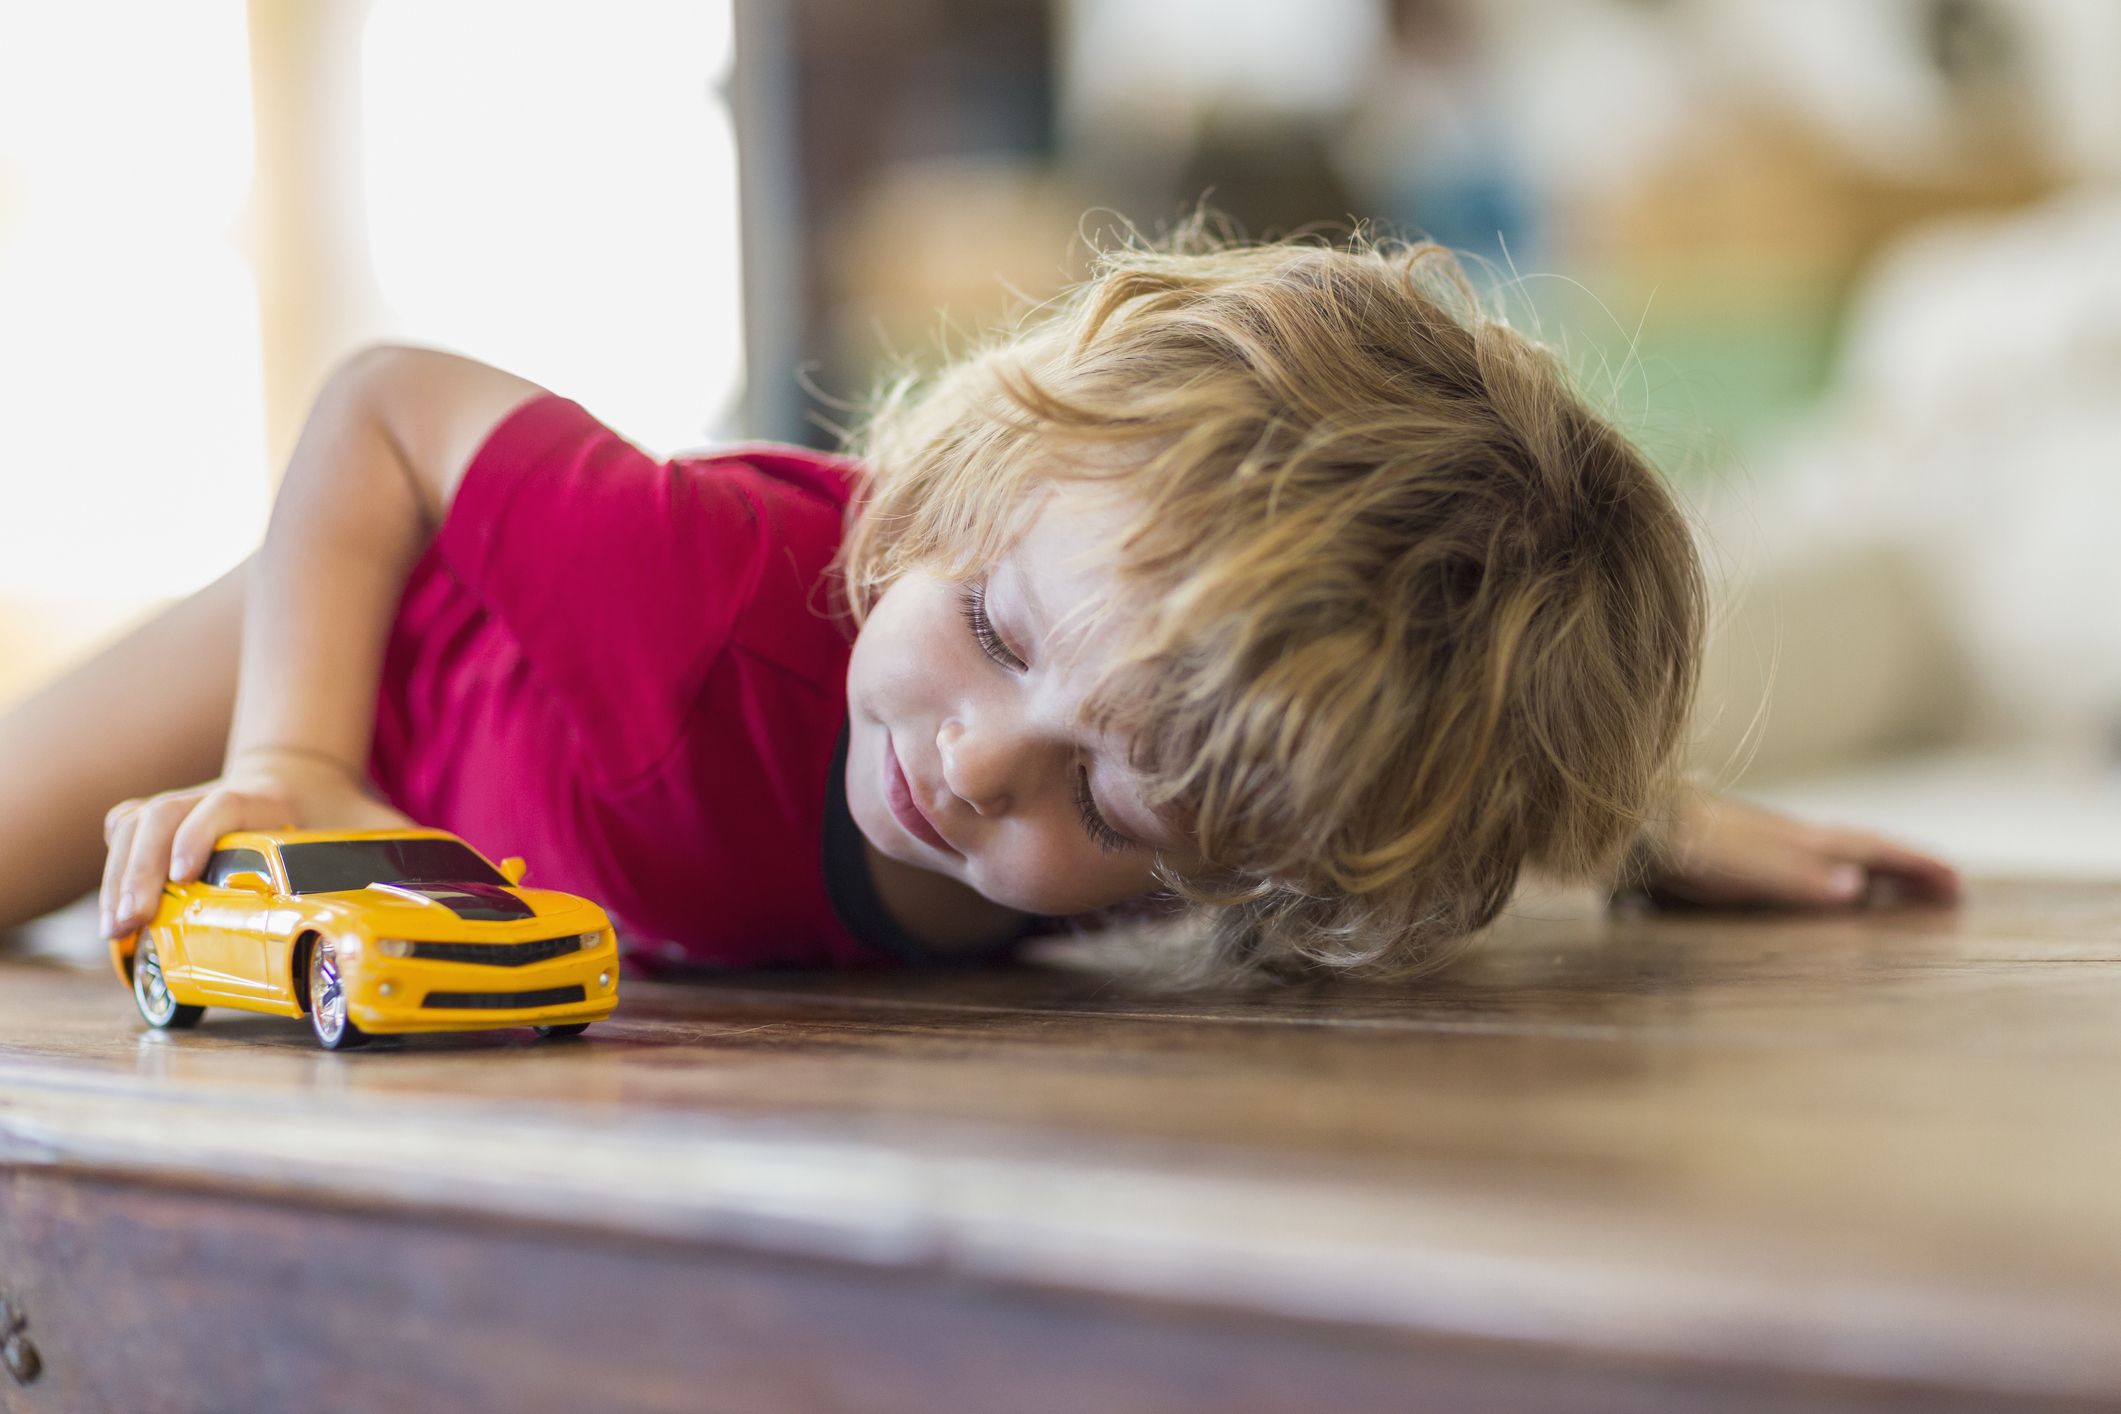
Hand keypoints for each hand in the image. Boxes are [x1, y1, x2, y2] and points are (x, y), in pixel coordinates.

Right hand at [100, 746, 414, 939]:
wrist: (307, 775)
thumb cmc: (345, 813)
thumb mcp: (380, 823)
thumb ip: (414, 848)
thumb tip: (488, 878)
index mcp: (267, 799)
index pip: (223, 805)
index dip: (201, 833)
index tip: (185, 871)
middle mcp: (217, 798)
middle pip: (161, 817)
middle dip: (138, 870)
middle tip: (130, 923)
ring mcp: (187, 808)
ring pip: (136, 826)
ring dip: (119, 877)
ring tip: (116, 932)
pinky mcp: (169, 824)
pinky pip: (127, 829)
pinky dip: (114, 862)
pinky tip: (113, 906)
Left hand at [1615, 784, 1963, 911]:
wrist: (1615, 820)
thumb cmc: (1673, 844)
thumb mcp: (1736, 863)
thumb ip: (1792, 875)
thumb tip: (1856, 888)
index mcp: (1793, 839)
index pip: (1867, 849)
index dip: (1912, 865)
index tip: (1956, 883)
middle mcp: (1778, 836)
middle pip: (1852, 850)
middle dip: (1901, 868)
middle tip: (1946, 889)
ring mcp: (1750, 841)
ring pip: (1822, 855)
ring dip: (1862, 870)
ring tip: (1888, 891)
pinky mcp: (1720, 854)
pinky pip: (1789, 864)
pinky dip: (1817, 875)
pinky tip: (1799, 889)